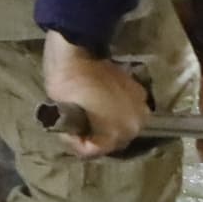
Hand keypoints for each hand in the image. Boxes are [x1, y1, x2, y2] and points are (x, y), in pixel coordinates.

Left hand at [41, 32, 148, 158]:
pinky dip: (117, 112)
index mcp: (116, 132)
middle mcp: (135, 123)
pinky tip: (103, 106)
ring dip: (107, 125)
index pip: (93, 151)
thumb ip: (76, 132)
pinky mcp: (138, 90)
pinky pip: (128, 111)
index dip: (75, 143)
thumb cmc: (66, 84)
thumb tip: (78, 135)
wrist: (76, 50)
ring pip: (122, 128)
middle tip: (77, 126)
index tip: (64, 130)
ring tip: (90, 116)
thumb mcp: (62, 113)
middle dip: (94, 136)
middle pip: (111, 142)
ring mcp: (140, 106)